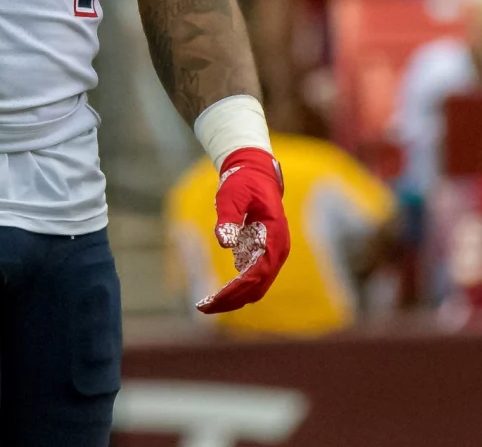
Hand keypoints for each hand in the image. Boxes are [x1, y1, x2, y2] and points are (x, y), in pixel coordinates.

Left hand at [196, 147, 290, 313]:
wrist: (255, 173)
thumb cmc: (243, 182)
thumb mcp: (231, 194)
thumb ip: (228, 216)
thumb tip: (224, 242)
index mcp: (275, 236)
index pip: (258, 272)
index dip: (238, 288)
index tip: (216, 298)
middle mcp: (277, 250)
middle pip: (258, 286)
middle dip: (233, 299)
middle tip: (204, 308)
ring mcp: (272, 254)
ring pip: (256, 286)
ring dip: (234, 298)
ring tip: (205, 306)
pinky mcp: (263, 255)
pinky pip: (252, 279)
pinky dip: (236, 290)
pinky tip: (215, 295)